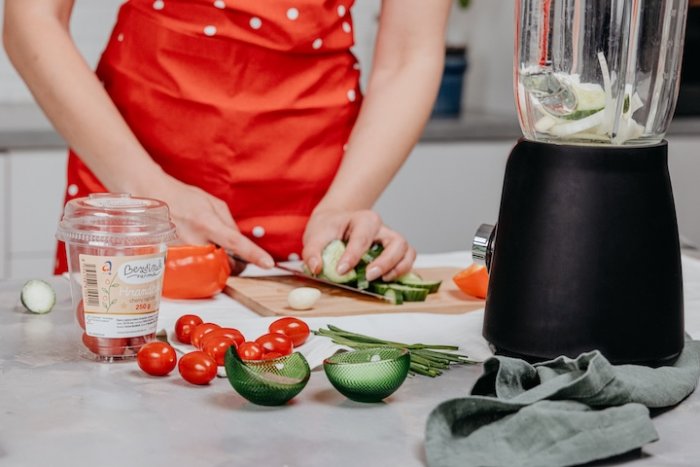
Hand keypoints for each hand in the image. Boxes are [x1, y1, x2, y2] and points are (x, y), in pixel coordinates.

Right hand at [141, 175, 273, 269]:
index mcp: (207, 222)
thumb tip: (240, 242)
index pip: (236, 242)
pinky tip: (195, 253)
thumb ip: (229, 224)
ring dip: (215, 264)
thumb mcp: (213, 203)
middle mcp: (193, 239)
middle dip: (232, 262)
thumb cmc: (183, 197)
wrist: (151, 195)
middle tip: (229, 254)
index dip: (254, 254)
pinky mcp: (170, 260)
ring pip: (209, 270)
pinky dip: (199, 265)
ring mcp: (180, 252)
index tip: (268, 263)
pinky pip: (192, 270)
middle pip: (224, 263)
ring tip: (209, 249)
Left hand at [302, 209, 415, 281]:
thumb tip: (316, 268)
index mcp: (363, 219)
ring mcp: (390, 239)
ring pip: (406, 250)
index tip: (341, 270)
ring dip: (398, 267)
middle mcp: (381, 228)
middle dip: (385, 262)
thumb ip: (312, 252)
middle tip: (368, 276)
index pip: (362, 237)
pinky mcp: (394, 251)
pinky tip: (388, 279)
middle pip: (395, 242)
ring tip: (383, 280)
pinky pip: (408, 258)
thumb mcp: (315, 236)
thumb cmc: (328, 229)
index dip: (353, 256)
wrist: (335, 223)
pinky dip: (403, 270)